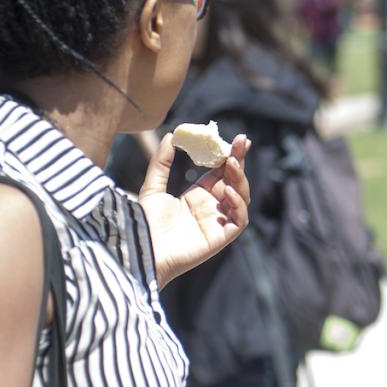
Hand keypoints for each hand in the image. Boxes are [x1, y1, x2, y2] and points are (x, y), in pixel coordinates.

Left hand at [139, 133, 250, 287]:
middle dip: (240, 161)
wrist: (143, 251)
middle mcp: (213, 208)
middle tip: (241, 141)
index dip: (230, 155)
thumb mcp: (152, 188)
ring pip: (242, 197)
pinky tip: (227, 191)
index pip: (221, 172)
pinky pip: (240, 218)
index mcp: (199, 196)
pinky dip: (238, 204)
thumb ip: (161, 163)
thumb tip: (170, 135)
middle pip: (235, 181)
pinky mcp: (223, 236)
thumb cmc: (146, 225)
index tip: (236, 139)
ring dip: (240, 179)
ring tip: (231, 163)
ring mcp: (219, 222)